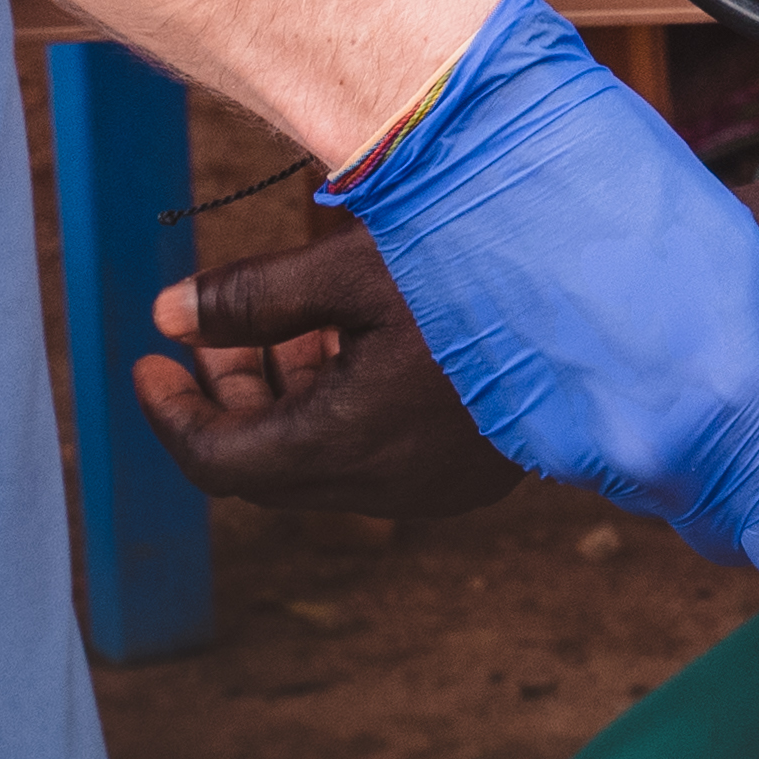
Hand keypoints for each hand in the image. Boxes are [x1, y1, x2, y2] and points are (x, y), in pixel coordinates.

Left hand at [135, 228, 524, 521]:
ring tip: (281, 328)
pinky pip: (371, 460)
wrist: (612, 315)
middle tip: (210, 333)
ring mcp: (426, 490)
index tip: (146, 361)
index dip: (169, 412)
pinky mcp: (464, 477)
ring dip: (284, 403)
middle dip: (226, 399)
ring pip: (317, 463)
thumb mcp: (356, 268)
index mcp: (340, 445)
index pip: (214, 460)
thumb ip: (254, 298)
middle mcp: (377, 488)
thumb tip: (167, 313)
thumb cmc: (479, 276)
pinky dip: (338, 414)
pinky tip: (352, 349)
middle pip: (263, 465)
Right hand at [322, 0, 758, 579]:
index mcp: (732, 407)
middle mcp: (658, 458)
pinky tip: (600, 343)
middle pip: (731, 533)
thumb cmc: (629, 187)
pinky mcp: (524, 450)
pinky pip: (600, 468)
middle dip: (751, 483)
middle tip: (739, 380)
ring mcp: (583, 460)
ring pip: (665, 499)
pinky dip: (612, 427)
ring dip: (680, 450)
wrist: (483, 157)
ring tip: (657, 338)